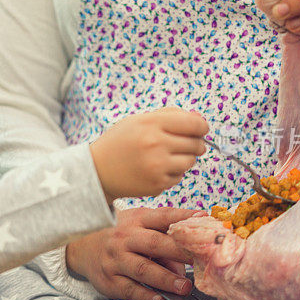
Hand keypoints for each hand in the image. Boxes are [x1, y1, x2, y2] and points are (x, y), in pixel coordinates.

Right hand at [66, 207, 197, 299]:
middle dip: (179, 251)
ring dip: (166, 279)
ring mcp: (116, 259)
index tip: (203, 219)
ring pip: (143, 269)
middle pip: (154, 243)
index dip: (183, 217)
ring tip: (185, 287)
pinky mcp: (110, 280)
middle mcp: (125, 238)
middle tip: (200, 259)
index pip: (163, 216)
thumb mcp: (140, 228)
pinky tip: (160, 299)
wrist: (84, 249)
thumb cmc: (121, 237)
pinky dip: (146, 295)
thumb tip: (188, 263)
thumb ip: (165, 241)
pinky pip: (130, 289)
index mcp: (137, 220)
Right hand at [90, 108, 207, 202]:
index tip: (201, 129)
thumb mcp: (139, 120)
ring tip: (166, 157)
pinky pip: (179, 176)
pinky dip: (172, 173)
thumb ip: (170, 115)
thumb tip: (200, 119)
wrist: (97, 170)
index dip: (202, 126)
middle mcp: (155, 144)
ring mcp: (157, 166)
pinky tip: (156, 169)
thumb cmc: (120, 142)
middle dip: (195, 143)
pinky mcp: (157, 184)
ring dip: (184, 159)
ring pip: (190, 161)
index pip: (194, 124)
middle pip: (196, 144)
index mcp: (151, 124)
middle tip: (183, 144)